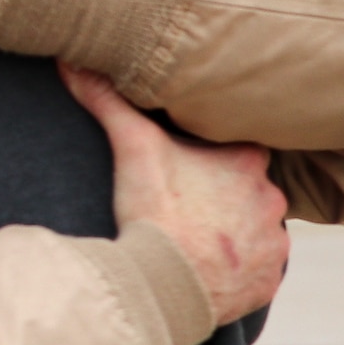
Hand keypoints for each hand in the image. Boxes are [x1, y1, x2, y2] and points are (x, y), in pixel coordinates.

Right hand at [61, 66, 287, 326]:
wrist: (162, 285)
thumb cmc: (151, 211)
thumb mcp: (130, 146)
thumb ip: (107, 100)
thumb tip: (70, 59)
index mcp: (248, 161)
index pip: (241, 146)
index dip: (215, 154)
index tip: (192, 165)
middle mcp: (271, 200)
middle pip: (250, 190)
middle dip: (225, 198)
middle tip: (188, 207)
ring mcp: (273, 245)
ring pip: (257, 231)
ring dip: (235, 235)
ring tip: (196, 241)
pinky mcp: (266, 284)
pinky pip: (259, 272)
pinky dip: (239, 272)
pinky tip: (208, 271)